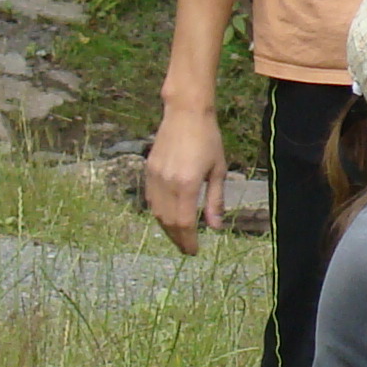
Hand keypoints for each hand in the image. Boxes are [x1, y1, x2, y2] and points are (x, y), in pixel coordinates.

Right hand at [142, 103, 227, 256]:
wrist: (185, 114)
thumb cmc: (208, 140)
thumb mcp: (217, 170)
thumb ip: (215, 200)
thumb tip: (216, 227)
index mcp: (186, 184)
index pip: (184, 223)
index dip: (188, 240)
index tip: (194, 252)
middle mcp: (167, 183)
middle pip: (168, 221)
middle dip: (177, 238)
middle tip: (187, 249)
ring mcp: (155, 177)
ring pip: (157, 212)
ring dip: (167, 228)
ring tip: (179, 236)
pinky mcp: (148, 170)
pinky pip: (151, 199)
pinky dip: (158, 212)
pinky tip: (168, 217)